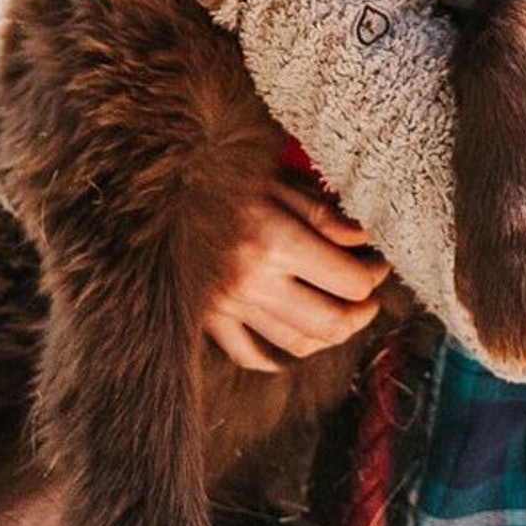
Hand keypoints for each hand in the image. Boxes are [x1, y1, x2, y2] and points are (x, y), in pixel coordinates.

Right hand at [204, 169, 391, 371]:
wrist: (147, 185)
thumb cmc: (215, 170)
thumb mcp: (273, 176)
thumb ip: (321, 213)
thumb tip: (363, 242)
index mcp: (274, 241)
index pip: (349, 281)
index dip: (375, 274)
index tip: (378, 261)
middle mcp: (252, 282)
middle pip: (331, 323)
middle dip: (362, 313)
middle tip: (369, 296)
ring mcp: (226, 307)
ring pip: (297, 344)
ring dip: (329, 334)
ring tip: (340, 312)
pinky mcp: (205, 318)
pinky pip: (251, 355)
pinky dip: (279, 356)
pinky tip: (293, 337)